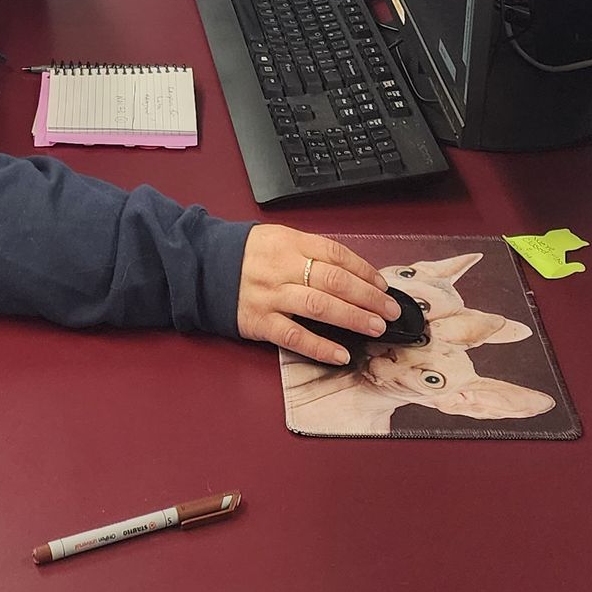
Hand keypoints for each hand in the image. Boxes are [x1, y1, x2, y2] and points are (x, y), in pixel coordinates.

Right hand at [236, 226, 397, 367]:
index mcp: (289, 243)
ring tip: (375, 327)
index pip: (335, 254)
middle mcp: (282, 268)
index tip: (382, 285)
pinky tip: (341, 354)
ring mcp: (271, 296)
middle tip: (389, 310)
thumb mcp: (277, 238)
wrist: (202, 266)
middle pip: (333, 281)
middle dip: (367, 296)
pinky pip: (294, 336)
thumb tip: (351, 272)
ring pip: (319, 307)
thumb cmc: (245, 254)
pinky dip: (320, 347)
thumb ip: (310, 252)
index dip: (364, 270)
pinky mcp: (260, 322)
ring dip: (352, 318)